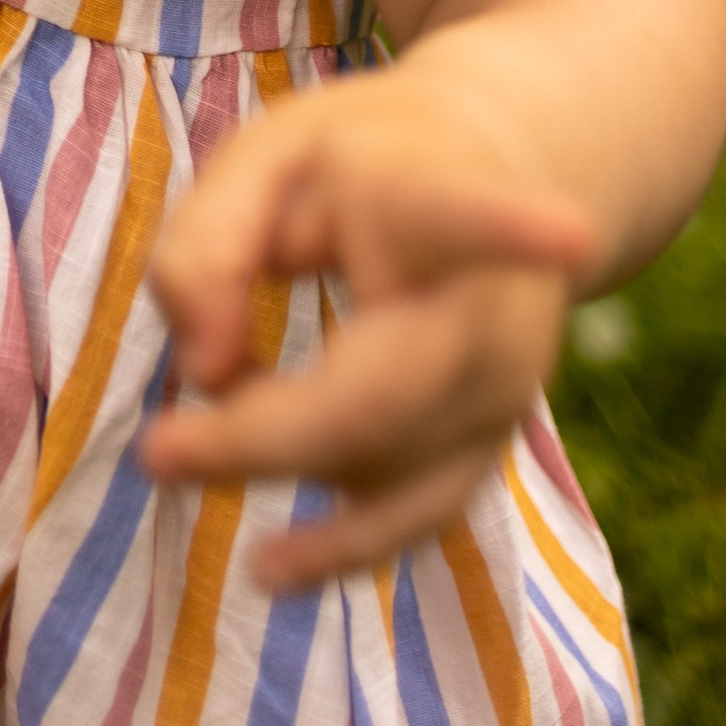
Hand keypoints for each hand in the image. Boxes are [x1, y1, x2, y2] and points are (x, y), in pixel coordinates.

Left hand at [141, 70, 600, 590]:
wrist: (488, 179)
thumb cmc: (357, 163)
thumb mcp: (266, 157)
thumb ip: (209, 243)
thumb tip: (205, 373)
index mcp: (437, 198)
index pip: (470, 215)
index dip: (515, 224)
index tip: (570, 229)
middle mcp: (492, 305)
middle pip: (385, 394)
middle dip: (267, 434)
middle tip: (155, 451)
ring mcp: (506, 388)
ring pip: (389, 467)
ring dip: (278, 471)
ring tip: (172, 458)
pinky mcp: (489, 443)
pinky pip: (420, 512)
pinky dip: (343, 546)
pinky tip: (272, 568)